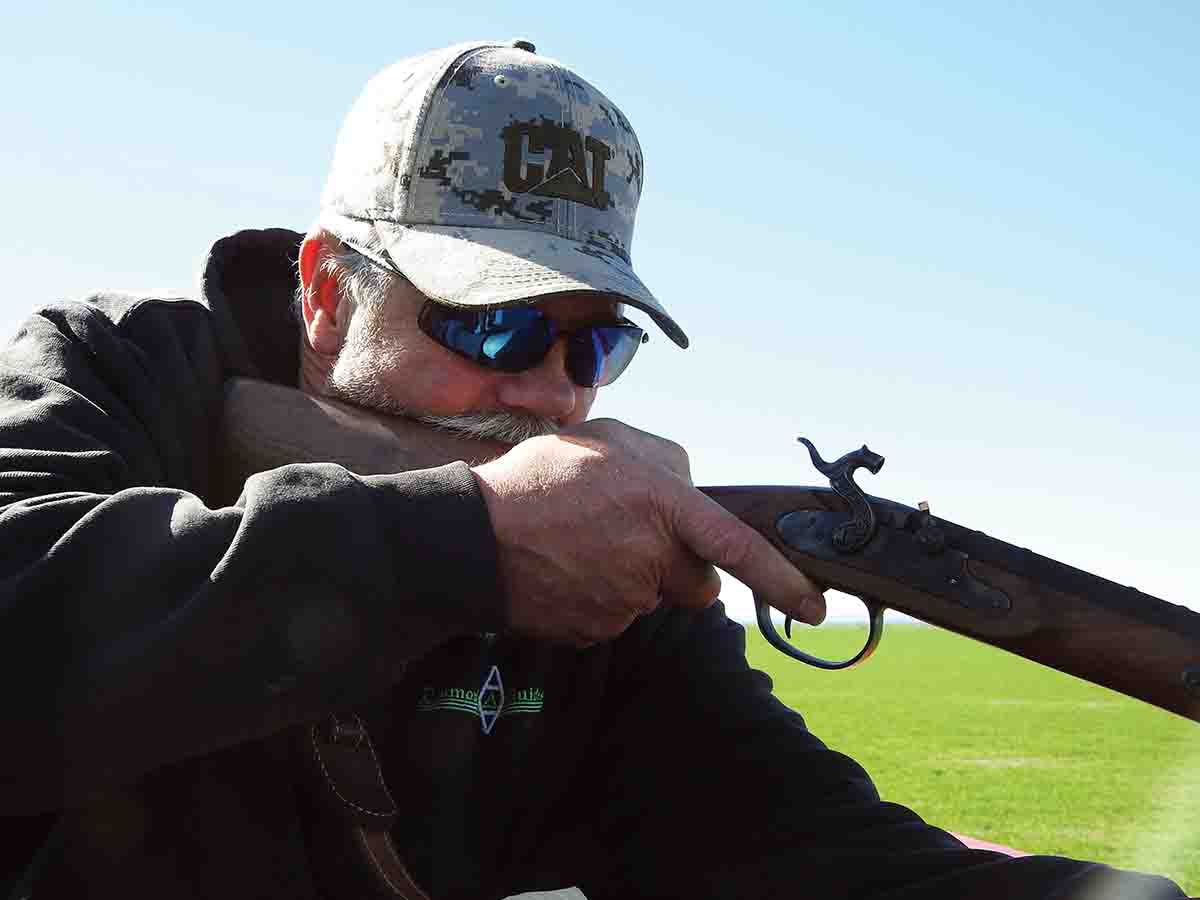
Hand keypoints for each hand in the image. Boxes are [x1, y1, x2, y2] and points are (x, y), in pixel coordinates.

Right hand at [471, 419, 825, 645]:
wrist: (468, 539)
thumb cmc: (534, 482)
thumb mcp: (605, 440)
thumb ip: (663, 461)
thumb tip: (691, 488)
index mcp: (660, 506)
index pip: (736, 548)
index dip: (780, 579)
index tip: (813, 606)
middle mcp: (651, 560)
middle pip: (695, 581)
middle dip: (678, 567)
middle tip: (627, 535)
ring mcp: (624, 602)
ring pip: (652, 596)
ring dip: (632, 576)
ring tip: (579, 544)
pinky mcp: (597, 630)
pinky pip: (617, 615)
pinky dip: (601, 597)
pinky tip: (567, 569)